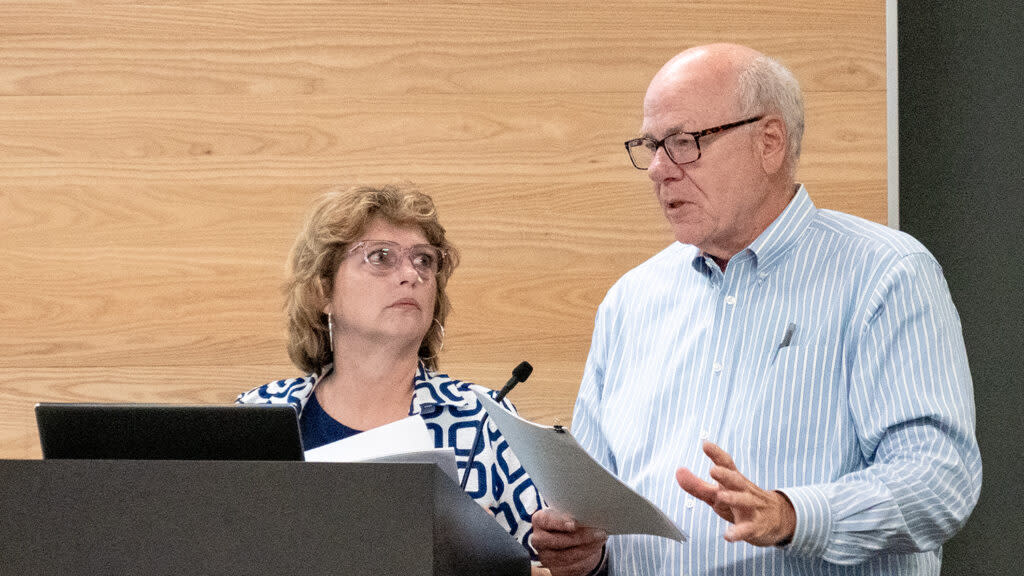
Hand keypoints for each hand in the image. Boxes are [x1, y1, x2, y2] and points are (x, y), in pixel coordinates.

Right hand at [531, 507, 606, 575]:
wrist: (569, 538)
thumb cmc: (568, 521)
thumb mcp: (569, 512)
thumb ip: (573, 513)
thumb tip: (587, 515)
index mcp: (539, 520)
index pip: (547, 521)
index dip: (560, 523)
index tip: (574, 524)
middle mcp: (538, 539)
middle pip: (560, 541)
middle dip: (581, 537)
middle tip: (598, 532)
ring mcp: (545, 556)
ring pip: (568, 556)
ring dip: (587, 548)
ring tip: (599, 540)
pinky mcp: (554, 570)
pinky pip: (572, 568)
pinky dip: (586, 559)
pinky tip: (594, 550)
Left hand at [675, 440, 795, 546]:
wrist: (775, 519)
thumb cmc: (740, 502)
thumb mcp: (718, 493)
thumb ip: (697, 485)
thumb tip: (678, 471)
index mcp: (734, 480)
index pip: (727, 464)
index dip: (717, 454)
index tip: (705, 444)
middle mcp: (744, 490)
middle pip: (736, 480)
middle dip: (726, 475)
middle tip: (713, 470)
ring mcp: (752, 508)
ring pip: (745, 501)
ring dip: (734, 498)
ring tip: (721, 497)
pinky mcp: (756, 526)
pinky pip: (748, 529)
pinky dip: (739, 532)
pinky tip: (728, 536)